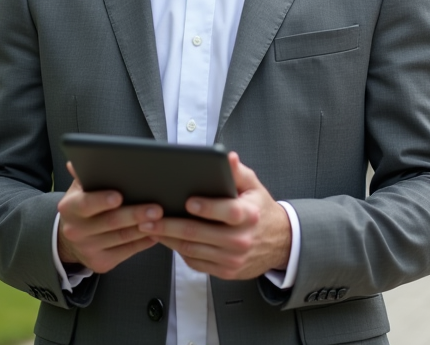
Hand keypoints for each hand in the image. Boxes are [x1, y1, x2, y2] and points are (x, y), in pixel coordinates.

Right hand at [56, 162, 161, 273]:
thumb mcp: (80, 189)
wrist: (70, 239)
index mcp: (69, 208)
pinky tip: (157, 233)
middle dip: (135, 214)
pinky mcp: (101, 263)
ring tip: (164, 218)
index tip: (120, 195)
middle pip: (110, 222)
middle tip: (157, 208)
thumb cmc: (83, 205)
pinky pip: (128, 252)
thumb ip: (87, 174)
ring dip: (145, 228)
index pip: (86, 204)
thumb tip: (88, 157)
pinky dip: (144, 242)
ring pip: (122, 238)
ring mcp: (88, 249)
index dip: (102, 200)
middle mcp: (76, 230)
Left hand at [143, 152, 290, 280]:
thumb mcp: (254, 187)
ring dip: (168, 239)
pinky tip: (167, 240)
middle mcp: (242, 239)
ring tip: (151, 228)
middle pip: (200, 234)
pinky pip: (196, 262)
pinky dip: (179, 252)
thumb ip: (238, 172)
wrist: (279, 243)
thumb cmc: (260, 210)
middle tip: (149, 218)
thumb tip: (228, 157)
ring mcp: (233, 259)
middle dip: (170, 225)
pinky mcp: (226, 272)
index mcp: (250, 215)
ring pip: (193, 250)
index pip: (228, 212)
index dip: (208, 208)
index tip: (188, 202)